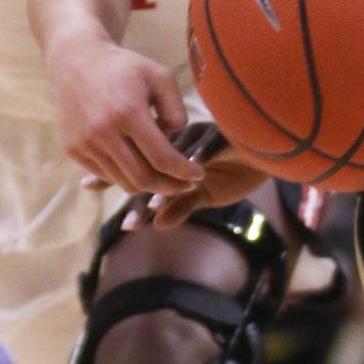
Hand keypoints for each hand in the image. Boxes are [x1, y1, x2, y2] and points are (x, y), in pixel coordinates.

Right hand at [53, 41, 203, 196]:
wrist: (76, 61)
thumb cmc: (124, 68)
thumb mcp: (160, 76)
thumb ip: (176, 109)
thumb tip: (173, 138)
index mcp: (128, 112)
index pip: (161, 157)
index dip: (184, 172)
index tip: (198, 175)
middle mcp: (103, 132)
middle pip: (143, 178)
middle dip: (170, 187)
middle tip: (186, 186)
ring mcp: (84, 143)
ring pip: (124, 182)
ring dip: (148, 185)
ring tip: (164, 176)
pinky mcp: (73, 150)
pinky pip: (105, 175)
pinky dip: (125, 176)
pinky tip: (138, 165)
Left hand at [118, 124, 267, 231]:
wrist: (276, 154)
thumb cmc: (240, 170)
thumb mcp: (207, 195)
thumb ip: (182, 206)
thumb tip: (158, 224)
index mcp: (175, 151)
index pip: (142, 164)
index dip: (116, 173)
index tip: (87, 185)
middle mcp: (184, 142)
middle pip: (151, 164)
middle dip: (131, 188)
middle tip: (110, 206)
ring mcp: (202, 139)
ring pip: (173, 160)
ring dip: (160, 186)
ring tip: (147, 210)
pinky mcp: (224, 139)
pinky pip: (205, 152)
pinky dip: (192, 168)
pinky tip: (179, 187)